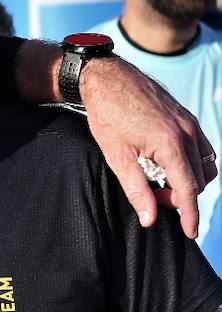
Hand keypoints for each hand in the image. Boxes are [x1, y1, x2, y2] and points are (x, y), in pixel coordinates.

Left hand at [81, 56, 216, 238]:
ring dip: (189, 180)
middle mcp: (187, 133)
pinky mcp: (186, 117)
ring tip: (159, 183)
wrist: (107, 78)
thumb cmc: (107, 115)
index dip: (190, 214)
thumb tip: (150, 218)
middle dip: (182, 197)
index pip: (188, 189)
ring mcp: (190, 123)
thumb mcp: (116, 156)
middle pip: (199, 179)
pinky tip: (168, 166)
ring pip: (205, 164)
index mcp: (170, 144)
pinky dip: (191, 163)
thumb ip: (136, 189)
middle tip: (155, 200)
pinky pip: (202, 148)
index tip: (190, 233)